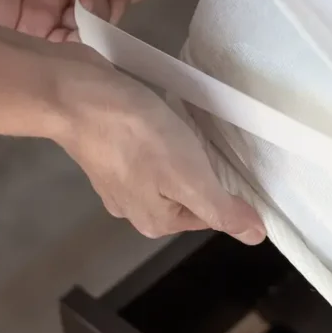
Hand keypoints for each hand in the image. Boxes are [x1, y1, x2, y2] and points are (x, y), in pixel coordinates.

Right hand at [54, 45, 265, 242]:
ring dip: (180, 150)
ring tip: (183, 126)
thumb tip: (255, 238)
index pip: (210, 214)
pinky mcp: (106, 150)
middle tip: (205, 138)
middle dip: (201, 168)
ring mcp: (114, 180)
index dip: (225, 188)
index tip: (226, 158)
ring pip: (166, 172)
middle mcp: (133, 208)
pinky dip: (158, 137)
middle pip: (187, 194)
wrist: (76, 94)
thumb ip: (222, 210)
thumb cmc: (138, 138)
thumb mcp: (190, 178)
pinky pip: (146, 151)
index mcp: (156, 222)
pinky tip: (159, 119)